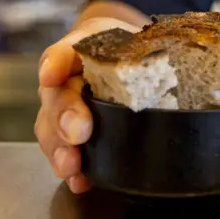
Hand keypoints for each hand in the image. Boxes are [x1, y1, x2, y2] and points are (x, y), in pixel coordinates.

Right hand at [34, 17, 136, 193]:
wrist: (122, 62)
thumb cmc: (122, 48)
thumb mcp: (128, 37)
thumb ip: (136, 42)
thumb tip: (168, 53)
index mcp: (76, 53)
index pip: (62, 54)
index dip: (56, 64)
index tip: (52, 75)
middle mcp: (62, 84)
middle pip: (55, 99)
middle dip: (65, 117)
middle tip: (78, 131)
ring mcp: (63, 112)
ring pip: (51, 131)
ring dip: (60, 149)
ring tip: (70, 165)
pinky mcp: (73, 137)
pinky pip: (66, 153)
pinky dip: (72, 171)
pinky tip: (80, 181)